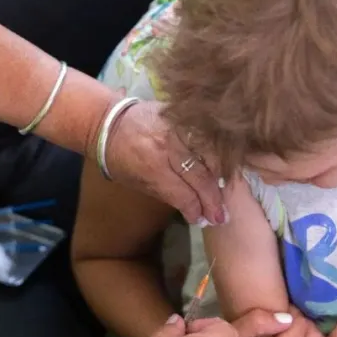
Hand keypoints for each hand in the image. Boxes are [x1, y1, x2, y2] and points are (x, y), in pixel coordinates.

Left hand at [105, 100, 225, 224]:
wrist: (110, 121)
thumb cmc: (119, 157)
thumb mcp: (137, 182)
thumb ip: (166, 194)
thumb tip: (193, 209)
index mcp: (153, 166)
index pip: (184, 193)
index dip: (196, 209)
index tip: (204, 220)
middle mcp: (170, 146)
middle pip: (202, 177)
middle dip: (213, 200)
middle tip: (221, 216)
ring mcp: (180, 128)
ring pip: (212, 155)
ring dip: (221, 178)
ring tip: (226, 195)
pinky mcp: (185, 115)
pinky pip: (208, 138)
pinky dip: (218, 154)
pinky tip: (223, 169)